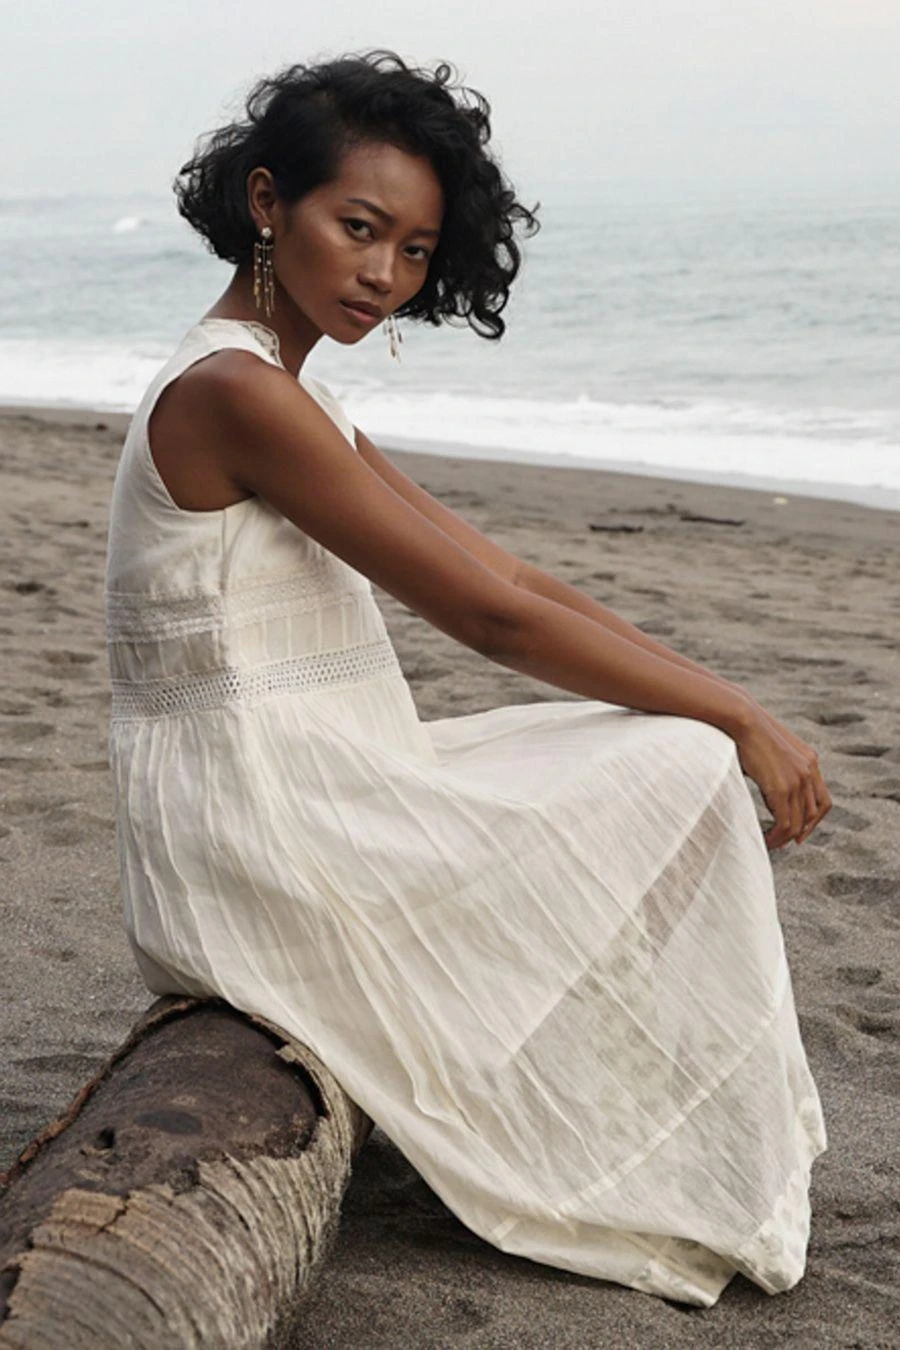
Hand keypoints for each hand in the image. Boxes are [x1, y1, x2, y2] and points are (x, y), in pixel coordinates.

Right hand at [733, 706, 831, 849]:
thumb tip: (767, 783)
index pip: (822, 800)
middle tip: (785, 842)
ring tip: (770, 843)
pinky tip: (764, 839)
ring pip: (799, 823)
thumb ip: (777, 767)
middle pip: (814, 814)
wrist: (742, 719)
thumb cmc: (747, 730)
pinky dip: (776, 837)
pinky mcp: (782, 788)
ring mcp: (797, 780)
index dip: (814, 820)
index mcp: (809, 760)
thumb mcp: (771, 750)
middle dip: (801, 831)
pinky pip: (785, 824)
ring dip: (785, 838)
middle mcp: (809, 771)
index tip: (800, 830)